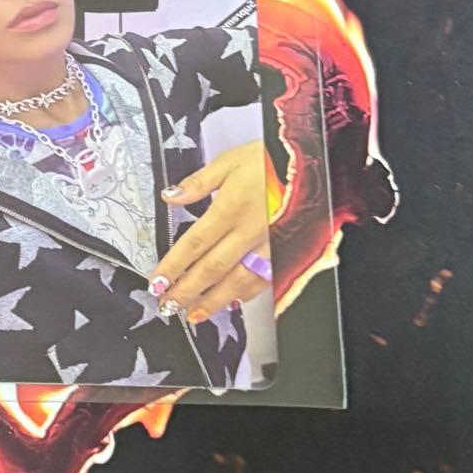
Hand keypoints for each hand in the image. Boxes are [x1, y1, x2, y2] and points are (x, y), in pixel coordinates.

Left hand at [148, 141, 272, 322]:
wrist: (315, 165)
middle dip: (187, 291)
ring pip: (237, 282)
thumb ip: (198, 182)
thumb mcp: (230, 160)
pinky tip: (232, 302)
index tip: (157, 281)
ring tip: (193, 314)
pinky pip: (264, 280)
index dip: (173, 266)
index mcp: (230, 208)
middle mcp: (249, 232)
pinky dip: (245, 295)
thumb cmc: (272, 159)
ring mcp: (270, 246)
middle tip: (168, 305)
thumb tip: (170, 196)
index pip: (194, 244)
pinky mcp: (286, 252)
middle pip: (212, 269)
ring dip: (213, 301)